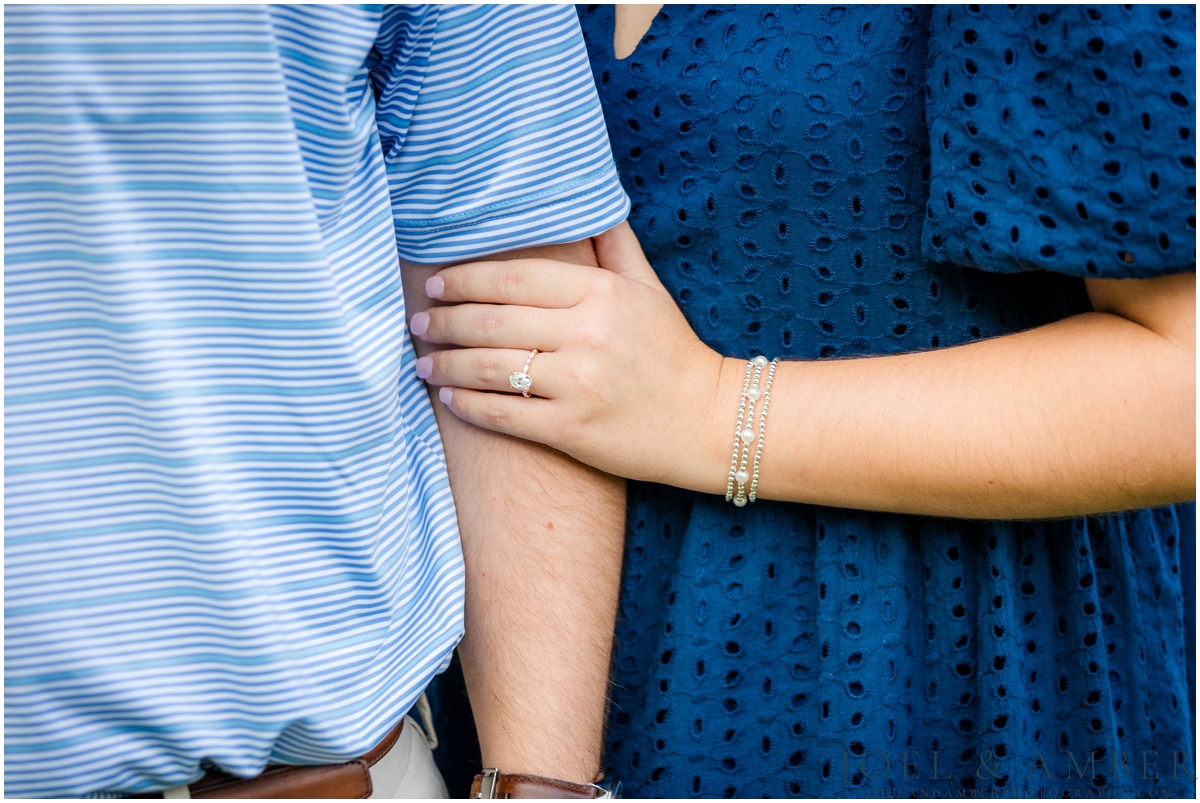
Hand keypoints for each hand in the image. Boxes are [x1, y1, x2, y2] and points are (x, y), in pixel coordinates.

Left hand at [410, 222, 737, 490]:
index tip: (437, 285)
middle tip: (418, 323)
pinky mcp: (571, 429)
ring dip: (446, 364)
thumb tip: (588, 204)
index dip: (466, 280)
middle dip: (444, 323)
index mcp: (600, 294)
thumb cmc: (673, 351)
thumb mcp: (648, 289)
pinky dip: (468, 404)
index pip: (514, 279)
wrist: (707, 421)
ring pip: (490, 368)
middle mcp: (586, 335)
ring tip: (423, 362)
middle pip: (492, 322)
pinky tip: (449, 396)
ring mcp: (578, 384)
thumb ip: (612, 246)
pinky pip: (503, 414)